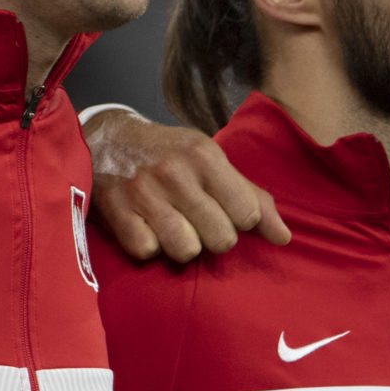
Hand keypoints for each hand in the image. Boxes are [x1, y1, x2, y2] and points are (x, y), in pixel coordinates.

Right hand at [85, 108, 290, 261]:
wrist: (105, 138)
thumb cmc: (167, 154)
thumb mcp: (209, 160)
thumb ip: (250, 196)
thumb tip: (284, 238)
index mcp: (205, 156)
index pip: (248, 214)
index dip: (238, 220)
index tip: (221, 210)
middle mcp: (176, 172)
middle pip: (221, 239)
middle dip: (211, 237)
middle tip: (194, 220)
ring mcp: (143, 192)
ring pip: (186, 250)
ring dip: (181, 245)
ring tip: (171, 226)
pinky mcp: (116, 211)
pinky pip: (148, 251)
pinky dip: (148, 246)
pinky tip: (144, 226)